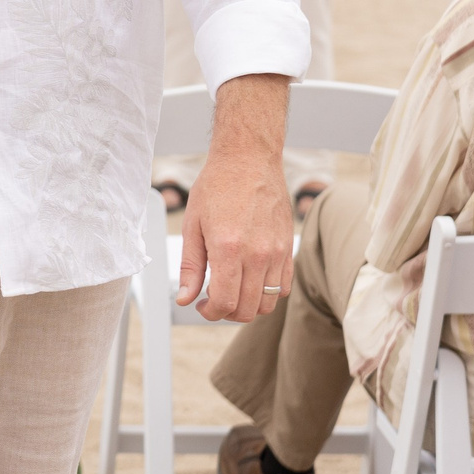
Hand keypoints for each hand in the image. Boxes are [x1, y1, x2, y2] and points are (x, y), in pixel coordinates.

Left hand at [179, 75, 294, 322]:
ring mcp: (277, 253)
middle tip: (212, 298)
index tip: (201, 305)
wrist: (248, 160)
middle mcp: (257, 255)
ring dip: (248, 306)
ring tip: (231, 289)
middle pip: (247, 310)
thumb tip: (185, 299)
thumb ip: (190, 267)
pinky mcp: (288, 249)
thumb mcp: (192, 225)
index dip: (210, 313)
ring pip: (268, 304)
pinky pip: (284, 287)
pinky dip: (268, 293)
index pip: (225, 303)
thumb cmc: (216, 187)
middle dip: (226, 312)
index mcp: (229, 249)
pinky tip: (250, 279)